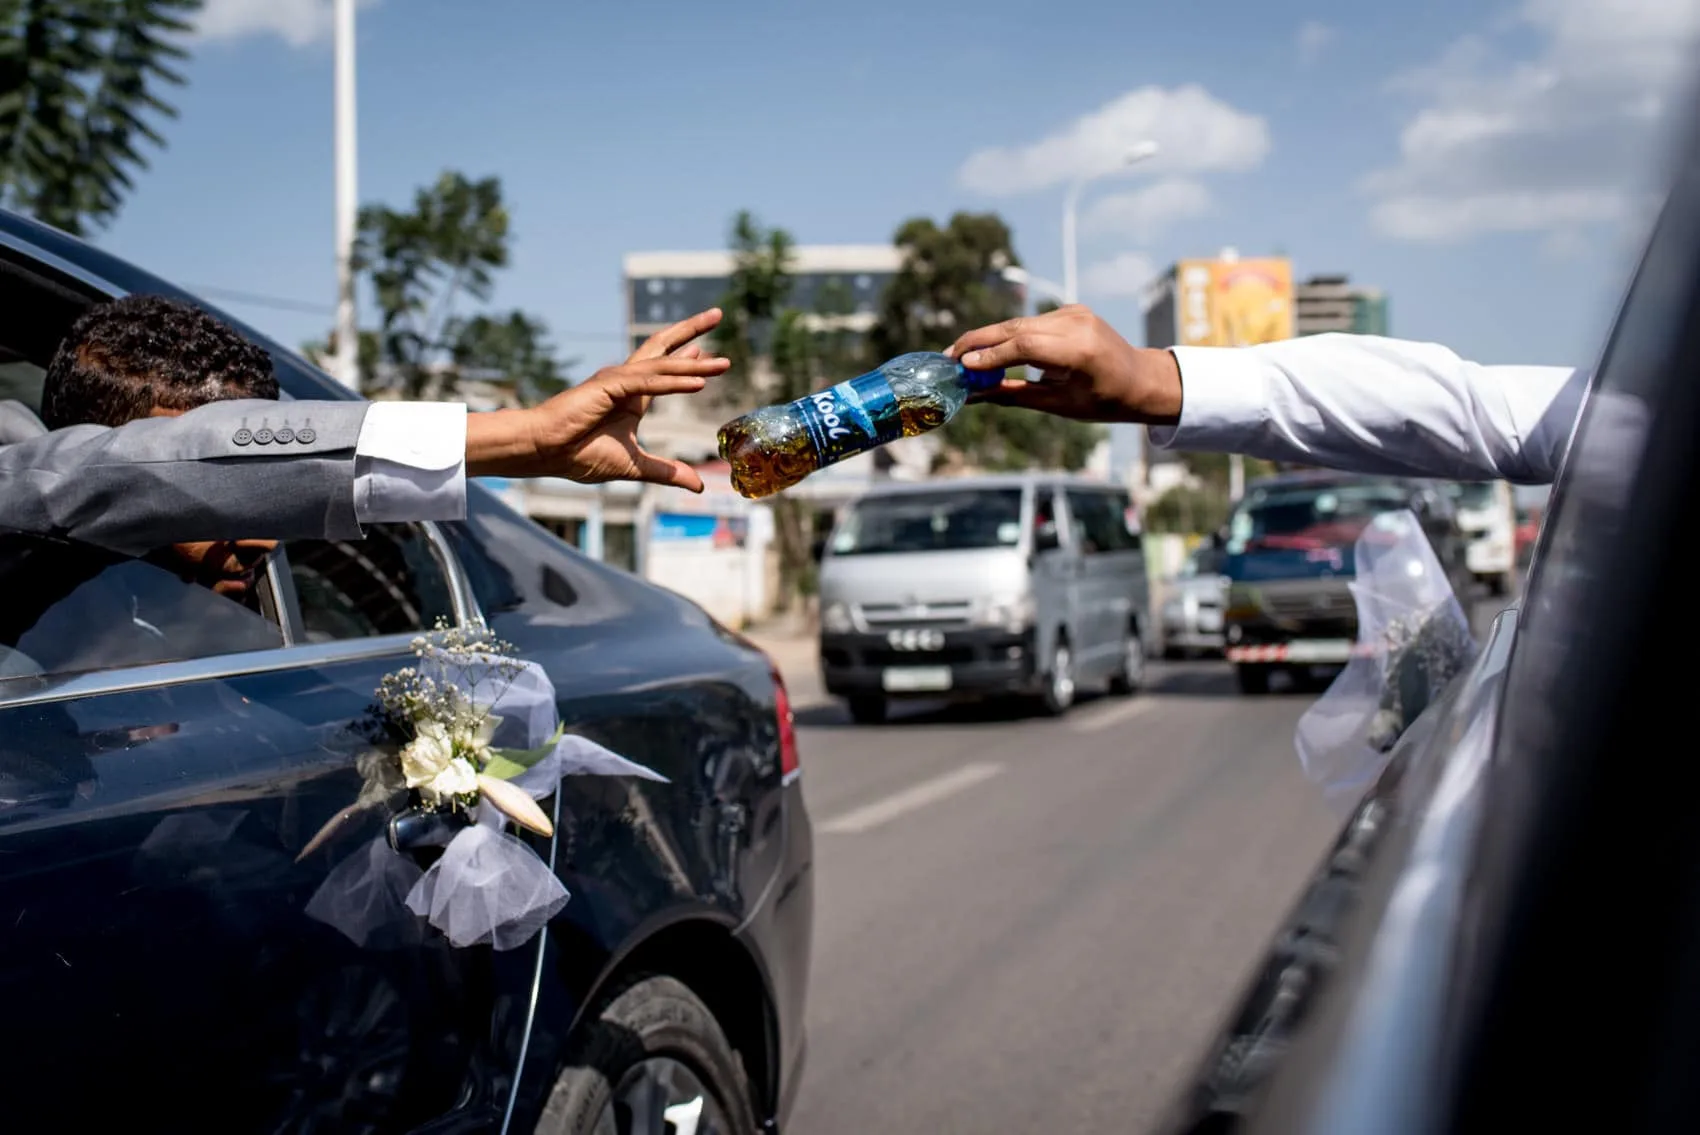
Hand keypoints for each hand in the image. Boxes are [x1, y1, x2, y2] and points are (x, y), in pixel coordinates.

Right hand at [467, 309, 729, 490]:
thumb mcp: (635, 467)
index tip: (708, 350)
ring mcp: (618, 381)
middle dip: (692, 331)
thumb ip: (667, 473)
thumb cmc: (578, 455)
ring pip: (664, 367)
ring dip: (695, 363)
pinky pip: (649, 382)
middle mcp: (626, 381)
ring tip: (724, 362)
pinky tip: (700, 382)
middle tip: (717, 314)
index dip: (688, 359)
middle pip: (664, 348)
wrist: (543, 450)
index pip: (665, 371)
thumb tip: (698, 487)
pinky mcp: (609, 387)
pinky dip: (674, 381)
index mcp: (631, 397)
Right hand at [944, 304, 1181, 424]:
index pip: (1023, 346)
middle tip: (949, 357)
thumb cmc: (1103, 401)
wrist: (1141, 379)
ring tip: (962, 355)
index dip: (989, 356)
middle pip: (1015, 327)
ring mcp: (1074, 313)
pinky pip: (1031, 323)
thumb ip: (1013, 395)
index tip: (961, 367)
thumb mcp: (1058, 405)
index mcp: (1079, 351)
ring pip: (1019, 323)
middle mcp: (1076, 324)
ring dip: (989, 338)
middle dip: (978, 341)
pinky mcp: (1071, 310)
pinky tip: (990, 349)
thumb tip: (974, 395)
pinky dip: (1009, 335)